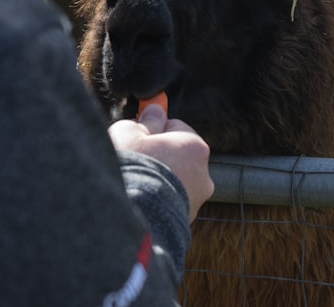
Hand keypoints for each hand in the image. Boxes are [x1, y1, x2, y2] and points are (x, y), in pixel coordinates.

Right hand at [109, 104, 213, 221]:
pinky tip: (139, 203)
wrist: (132, 218)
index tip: (137, 137)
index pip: (175, 127)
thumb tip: (154, 111)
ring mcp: (196, 201)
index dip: (153, 131)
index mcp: (195, 147)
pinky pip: (169, 204)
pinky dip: (157, 202)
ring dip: (158, 181)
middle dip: (158, 158)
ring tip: (134, 186)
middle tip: (134, 162)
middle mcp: (203, 174)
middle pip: (177, 156)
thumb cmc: (133, 169)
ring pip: (175, 182)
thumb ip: (146, 119)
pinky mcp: (184, 223)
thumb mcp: (130, 132)